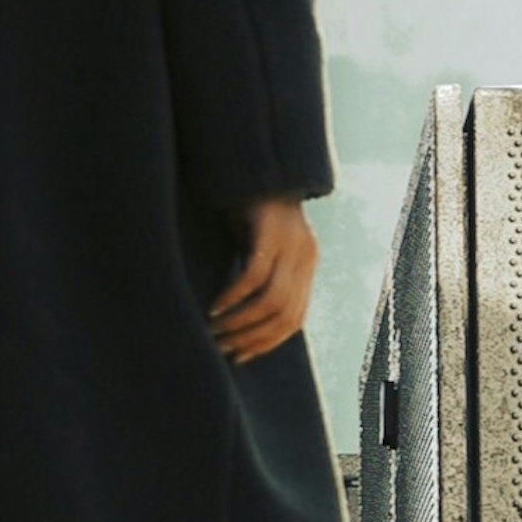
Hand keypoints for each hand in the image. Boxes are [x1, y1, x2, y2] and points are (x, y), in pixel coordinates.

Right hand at [211, 197, 318, 364]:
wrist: (256, 165)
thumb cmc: (252, 209)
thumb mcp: (263, 247)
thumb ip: (264, 278)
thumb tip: (243, 319)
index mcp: (306, 265)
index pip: (295, 319)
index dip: (269, 343)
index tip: (241, 357)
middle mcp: (305, 257)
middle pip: (285, 315)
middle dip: (253, 339)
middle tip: (223, 348)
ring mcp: (291, 244)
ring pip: (271, 301)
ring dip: (241, 322)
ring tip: (216, 332)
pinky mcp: (270, 232)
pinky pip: (254, 275)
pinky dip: (234, 297)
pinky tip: (215, 307)